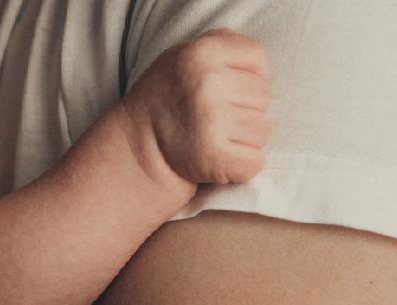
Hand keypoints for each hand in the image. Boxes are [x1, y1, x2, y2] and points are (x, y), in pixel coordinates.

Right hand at [125, 28, 271, 186]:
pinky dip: (240, 166)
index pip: (256, 57)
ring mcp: (210, 123)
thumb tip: (260, 65)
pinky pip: (254, 162)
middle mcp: (206, 85)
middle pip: (262, 96)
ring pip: (262, 130)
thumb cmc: (167, 99)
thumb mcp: (183, 55)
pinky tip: (217, 159)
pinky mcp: (213, 158)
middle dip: (244, 109)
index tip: (222, 88)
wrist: (133, 148)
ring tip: (213, 137)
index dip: (245, 75)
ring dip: (243, 139)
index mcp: (201, 54)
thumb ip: (221, 45)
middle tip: (212, 118)